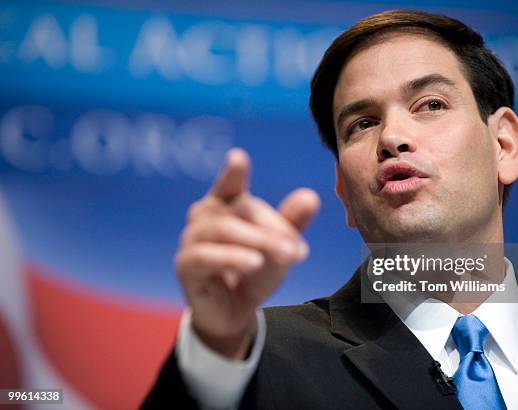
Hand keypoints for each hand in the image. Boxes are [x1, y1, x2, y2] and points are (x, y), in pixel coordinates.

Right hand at [175, 148, 319, 358]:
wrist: (235, 312)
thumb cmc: (255, 272)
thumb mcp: (279, 248)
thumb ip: (292, 224)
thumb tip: (311, 196)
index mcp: (227, 206)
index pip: (229, 185)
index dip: (233, 172)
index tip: (237, 158)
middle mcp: (205, 217)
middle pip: (240, 209)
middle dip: (272, 228)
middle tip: (296, 249)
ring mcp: (192, 239)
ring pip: (223, 230)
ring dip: (257, 241)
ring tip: (284, 255)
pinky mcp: (185, 265)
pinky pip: (204, 256)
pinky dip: (232, 257)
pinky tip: (254, 262)